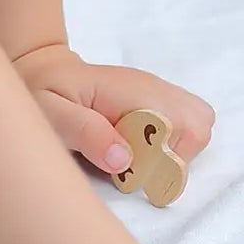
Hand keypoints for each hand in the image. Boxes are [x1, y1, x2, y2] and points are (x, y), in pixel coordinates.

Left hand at [13, 44, 214, 176]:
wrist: (43, 69)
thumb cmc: (43, 92)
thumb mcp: (50, 113)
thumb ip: (85, 132)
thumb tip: (124, 160)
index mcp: (134, 91)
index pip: (185, 128)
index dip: (165, 160)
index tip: (133, 174)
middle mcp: (155, 90)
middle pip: (200, 127)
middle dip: (176, 158)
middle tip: (138, 169)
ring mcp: (159, 95)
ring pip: (198, 126)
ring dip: (175, 152)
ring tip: (137, 161)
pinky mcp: (156, 103)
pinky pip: (183, 126)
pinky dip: (170, 146)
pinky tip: (136, 151)